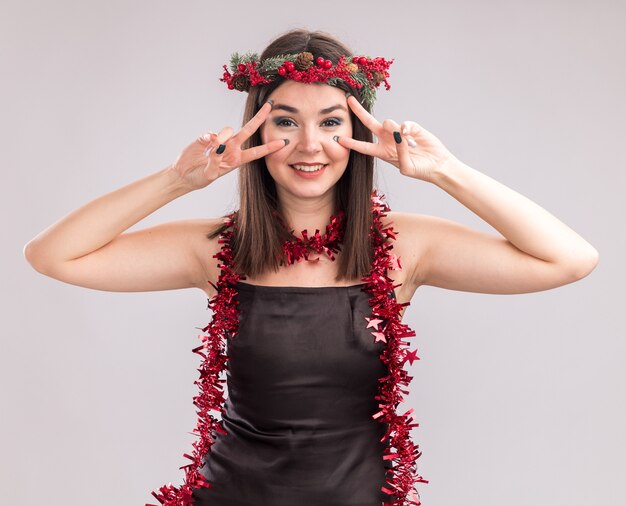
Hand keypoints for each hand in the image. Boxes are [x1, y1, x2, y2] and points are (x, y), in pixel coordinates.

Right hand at [168, 101, 287, 189]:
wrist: (184, 175)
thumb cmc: (200, 178)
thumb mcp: (210, 174)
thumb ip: (215, 161)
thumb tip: (218, 145)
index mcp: (237, 160)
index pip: (256, 152)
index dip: (269, 147)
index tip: (283, 143)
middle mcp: (231, 148)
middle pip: (248, 130)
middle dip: (259, 118)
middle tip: (270, 106)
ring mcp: (219, 141)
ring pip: (227, 130)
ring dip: (222, 137)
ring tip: (212, 149)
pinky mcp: (206, 137)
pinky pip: (210, 133)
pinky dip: (207, 138)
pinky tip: (203, 145)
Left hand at [336, 95, 456, 181]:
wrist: (437, 164)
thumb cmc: (419, 170)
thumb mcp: (406, 167)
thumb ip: (400, 152)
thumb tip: (398, 132)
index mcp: (382, 152)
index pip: (363, 147)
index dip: (352, 143)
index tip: (339, 139)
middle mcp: (387, 140)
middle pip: (369, 123)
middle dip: (359, 112)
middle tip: (349, 100)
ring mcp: (398, 132)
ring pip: (388, 123)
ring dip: (394, 132)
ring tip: (408, 144)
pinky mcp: (411, 127)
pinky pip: (404, 124)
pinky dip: (407, 129)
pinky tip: (412, 138)